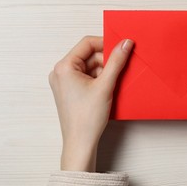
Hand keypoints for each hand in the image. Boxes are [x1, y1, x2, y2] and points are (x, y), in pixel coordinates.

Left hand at [49, 36, 133, 171]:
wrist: (81, 142)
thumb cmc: (87, 118)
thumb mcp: (105, 85)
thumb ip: (116, 61)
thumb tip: (125, 44)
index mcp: (64, 67)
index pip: (87, 43)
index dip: (106, 43)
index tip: (122, 47)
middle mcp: (61, 72)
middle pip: (89, 56)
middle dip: (107, 61)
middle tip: (121, 69)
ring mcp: (65, 82)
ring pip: (90, 67)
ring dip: (105, 71)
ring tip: (113, 84)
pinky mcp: (71, 90)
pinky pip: (88, 77)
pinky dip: (100, 79)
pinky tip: (108, 88)